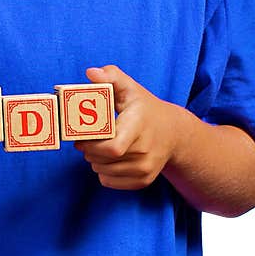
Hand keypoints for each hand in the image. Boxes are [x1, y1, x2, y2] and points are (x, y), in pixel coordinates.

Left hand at [78, 65, 186, 190]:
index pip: (112, 147)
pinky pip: (109, 182)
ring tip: (96, 147)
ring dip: (93, 160)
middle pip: (103, 159)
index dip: (90, 144)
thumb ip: (111, 76)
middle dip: (87, 150)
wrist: (173, 133)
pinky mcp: (144, 180)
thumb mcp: (130, 88)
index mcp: (139, 125)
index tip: (80, 135)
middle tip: (83, 140)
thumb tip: (91, 73)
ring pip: (103, 171)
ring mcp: (146, 168)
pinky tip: (107, 159)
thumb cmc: (144, 107)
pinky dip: (102, 172)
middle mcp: (145, 150)